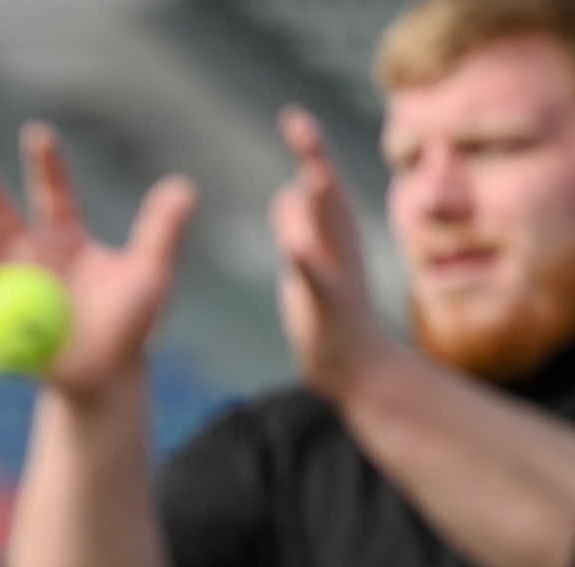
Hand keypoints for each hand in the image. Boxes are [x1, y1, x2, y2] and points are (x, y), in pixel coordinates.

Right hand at [0, 123, 196, 397]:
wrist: (104, 375)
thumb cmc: (130, 324)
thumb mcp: (150, 274)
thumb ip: (161, 231)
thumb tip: (183, 187)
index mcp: (68, 236)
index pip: (55, 192)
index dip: (45, 165)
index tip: (36, 134)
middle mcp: (33, 253)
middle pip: (3, 210)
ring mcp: (12, 282)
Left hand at [270, 106, 399, 401]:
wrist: (360, 369)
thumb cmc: (330, 314)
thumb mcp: (305, 264)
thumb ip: (297, 227)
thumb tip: (287, 192)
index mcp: (333, 234)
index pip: (320, 183)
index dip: (309, 150)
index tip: (292, 116)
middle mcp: (341, 246)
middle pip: (329, 193)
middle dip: (315, 157)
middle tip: (298, 121)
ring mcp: (339, 274)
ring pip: (330, 232)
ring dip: (321, 202)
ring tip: (309, 171)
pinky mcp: (331, 307)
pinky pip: (320, 281)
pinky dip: (307, 262)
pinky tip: (294, 246)